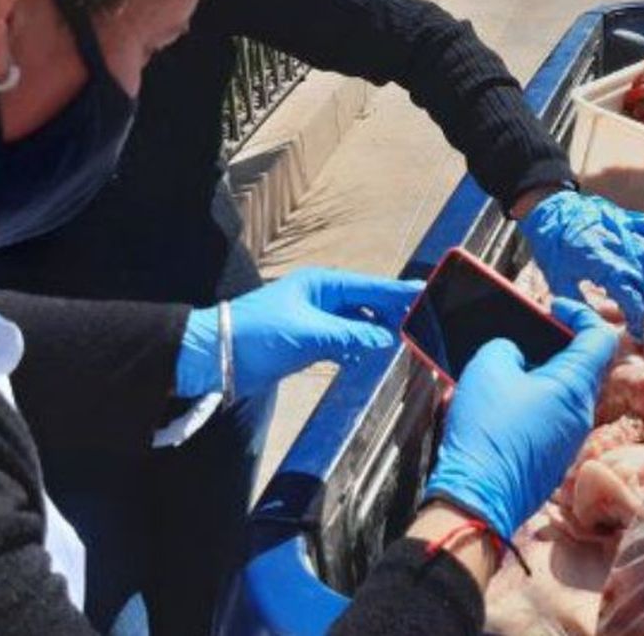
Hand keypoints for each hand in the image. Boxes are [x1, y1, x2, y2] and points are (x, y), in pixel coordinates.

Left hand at [176, 267, 421, 397]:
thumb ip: (350, 335)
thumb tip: (386, 339)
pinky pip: (344, 340)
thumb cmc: (257, 335)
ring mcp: (315, 320)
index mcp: (321, 285)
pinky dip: (359, 345)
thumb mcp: (308, 334)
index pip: (370, 287)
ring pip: (357, 323)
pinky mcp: (308, 342)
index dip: (399, 293)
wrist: (216, 357)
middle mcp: (321, 298)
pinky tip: (373, 353)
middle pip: (367, 303)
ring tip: (407, 339)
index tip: (427, 293)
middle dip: (394, 312)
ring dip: (378, 331)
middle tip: (426, 321)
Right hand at [423, 298, 618, 539]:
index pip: (600, 337)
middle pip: (582, 365)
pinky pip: (552, 417)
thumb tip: (515, 355)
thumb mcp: (488, 366)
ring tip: (508, 367)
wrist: (478, 496)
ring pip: (565, 393)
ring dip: (542, 374)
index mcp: (574, 386)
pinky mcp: (553, 458)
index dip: (580, 314)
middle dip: (555, 344)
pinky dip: (534, 400)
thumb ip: (507, 348)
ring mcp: (569, 439)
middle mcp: (581, 413)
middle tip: (526, 336)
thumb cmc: (487, 429)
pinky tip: (504, 400)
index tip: (553, 308)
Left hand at [517, 190, 643, 338]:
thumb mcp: (559, 281)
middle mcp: (619, 248)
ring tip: (641, 285)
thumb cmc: (551, 246)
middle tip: (637, 313)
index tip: (636, 329)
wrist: (547, 212)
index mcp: (603, 266)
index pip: (632, 298)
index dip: (637, 317)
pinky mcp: (625, 217)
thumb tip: (590, 325)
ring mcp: (624, 230)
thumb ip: (578, 304)